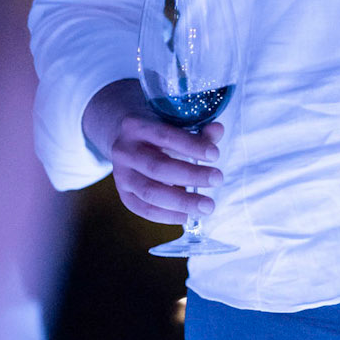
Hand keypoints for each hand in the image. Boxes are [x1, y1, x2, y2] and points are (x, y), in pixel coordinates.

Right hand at [83, 77, 222, 226]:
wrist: (123, 141)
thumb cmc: (156, 133)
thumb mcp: (172, 124)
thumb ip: (197, 130)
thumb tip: (217, 131)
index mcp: (136, 126)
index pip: (165, 136)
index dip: (191, 146)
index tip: (214, 155)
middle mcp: (125, 150)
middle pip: (158, 167)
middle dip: (190, 176)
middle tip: (217, 179)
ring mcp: (121, 174)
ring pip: (150, 192)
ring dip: (181, 201)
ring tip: (207, 206)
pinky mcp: (123, 193)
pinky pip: (143, 209)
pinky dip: (166, 215)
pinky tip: (186, 215)